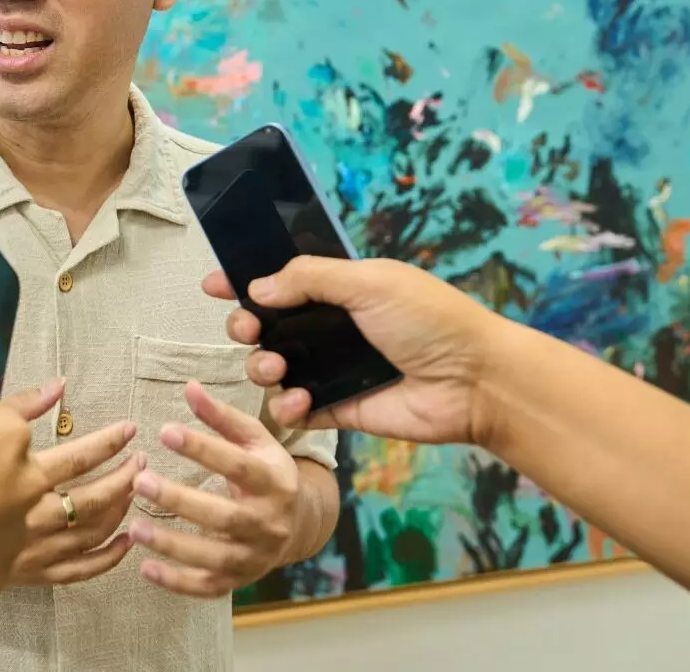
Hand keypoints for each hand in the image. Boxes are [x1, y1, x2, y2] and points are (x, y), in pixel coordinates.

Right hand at [9, 396, 142, 586]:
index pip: (27, 412)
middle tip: (135, 441)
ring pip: (91, 514)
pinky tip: (124, 543)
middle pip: (81, 466)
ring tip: (138, 481)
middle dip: (112, 451)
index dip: (45, 399)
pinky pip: (78, 566)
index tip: (62, 390)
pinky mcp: (23, 570)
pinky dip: (106, 555)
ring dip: (120, 495)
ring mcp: (29, 530)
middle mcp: (26, 484)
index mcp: (0, 439)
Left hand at [128, 383, 307, 597]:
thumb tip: (189, 386)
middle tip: (140, 481)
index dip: (202, 449)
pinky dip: (176, 582)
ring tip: (133, 527)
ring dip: (172, 544)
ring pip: (213, 556)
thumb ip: (221, 416)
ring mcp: (254, 555)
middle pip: (223, 516)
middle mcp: (268, 522)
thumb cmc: (266, 471)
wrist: (300, 523)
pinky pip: (207, 586)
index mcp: (274, 481)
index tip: (165, 430)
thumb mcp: (254, 440)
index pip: (237, 465)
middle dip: (180, 500)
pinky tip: (144, 567)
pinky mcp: (239, 580)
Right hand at [208, 255, 502, 445]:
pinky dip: (287, 407)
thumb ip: (310, 277)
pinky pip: (295, 411)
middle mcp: (331, 328)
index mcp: (341, 289)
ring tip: (274, 365)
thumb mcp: (370, 282)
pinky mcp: (338, 409)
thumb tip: (258, 287)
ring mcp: (332, 370)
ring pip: (273, 367)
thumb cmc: (430, 320)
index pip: (282, 281)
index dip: (245, 282)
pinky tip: (301, 401)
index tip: (215, 285)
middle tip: (247, 328)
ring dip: (260, 364)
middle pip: (267, 325)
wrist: (474, 382)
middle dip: (245, 324)